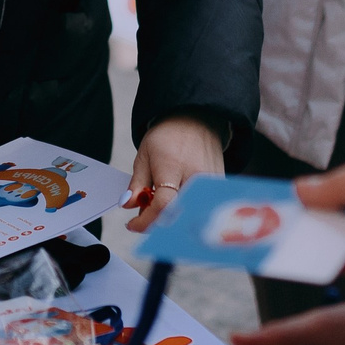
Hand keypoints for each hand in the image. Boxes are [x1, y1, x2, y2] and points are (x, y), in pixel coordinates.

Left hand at [125, 115, 225, 231]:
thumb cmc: (168, 136)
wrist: (196, 120)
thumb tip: (127, 205)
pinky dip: (182, 212)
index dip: (146, 220)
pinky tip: (173, 202)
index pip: (162, 204)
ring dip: (169, 219)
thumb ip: (137, 183)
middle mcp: (195, 177)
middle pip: (177, 215)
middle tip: (143, 216)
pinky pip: (198, 209)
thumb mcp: (144, 155)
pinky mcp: (217, 187)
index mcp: (172, 167)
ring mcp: (209, 184)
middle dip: (156, 224)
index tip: (132, 224)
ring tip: (158, 204)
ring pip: (188, 215)